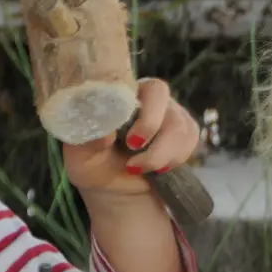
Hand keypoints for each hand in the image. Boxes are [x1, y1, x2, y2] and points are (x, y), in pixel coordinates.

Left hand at [61, 78, 202, 200]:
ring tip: (138, 168)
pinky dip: (175, 158)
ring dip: (161, 153)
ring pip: (178, 121)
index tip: (131, 141)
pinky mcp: (185, 128)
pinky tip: (157, 168)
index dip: (136, 108)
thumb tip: (104, 134)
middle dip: (151, 125)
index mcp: (114, 95)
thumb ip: (86, 142)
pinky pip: (190, 137)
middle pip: (159, 92)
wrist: (115, 189)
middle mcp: (142, 96)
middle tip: (134, 152)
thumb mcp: (80, 158)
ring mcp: (167, 110)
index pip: (127, 82)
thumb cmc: (93, 166)